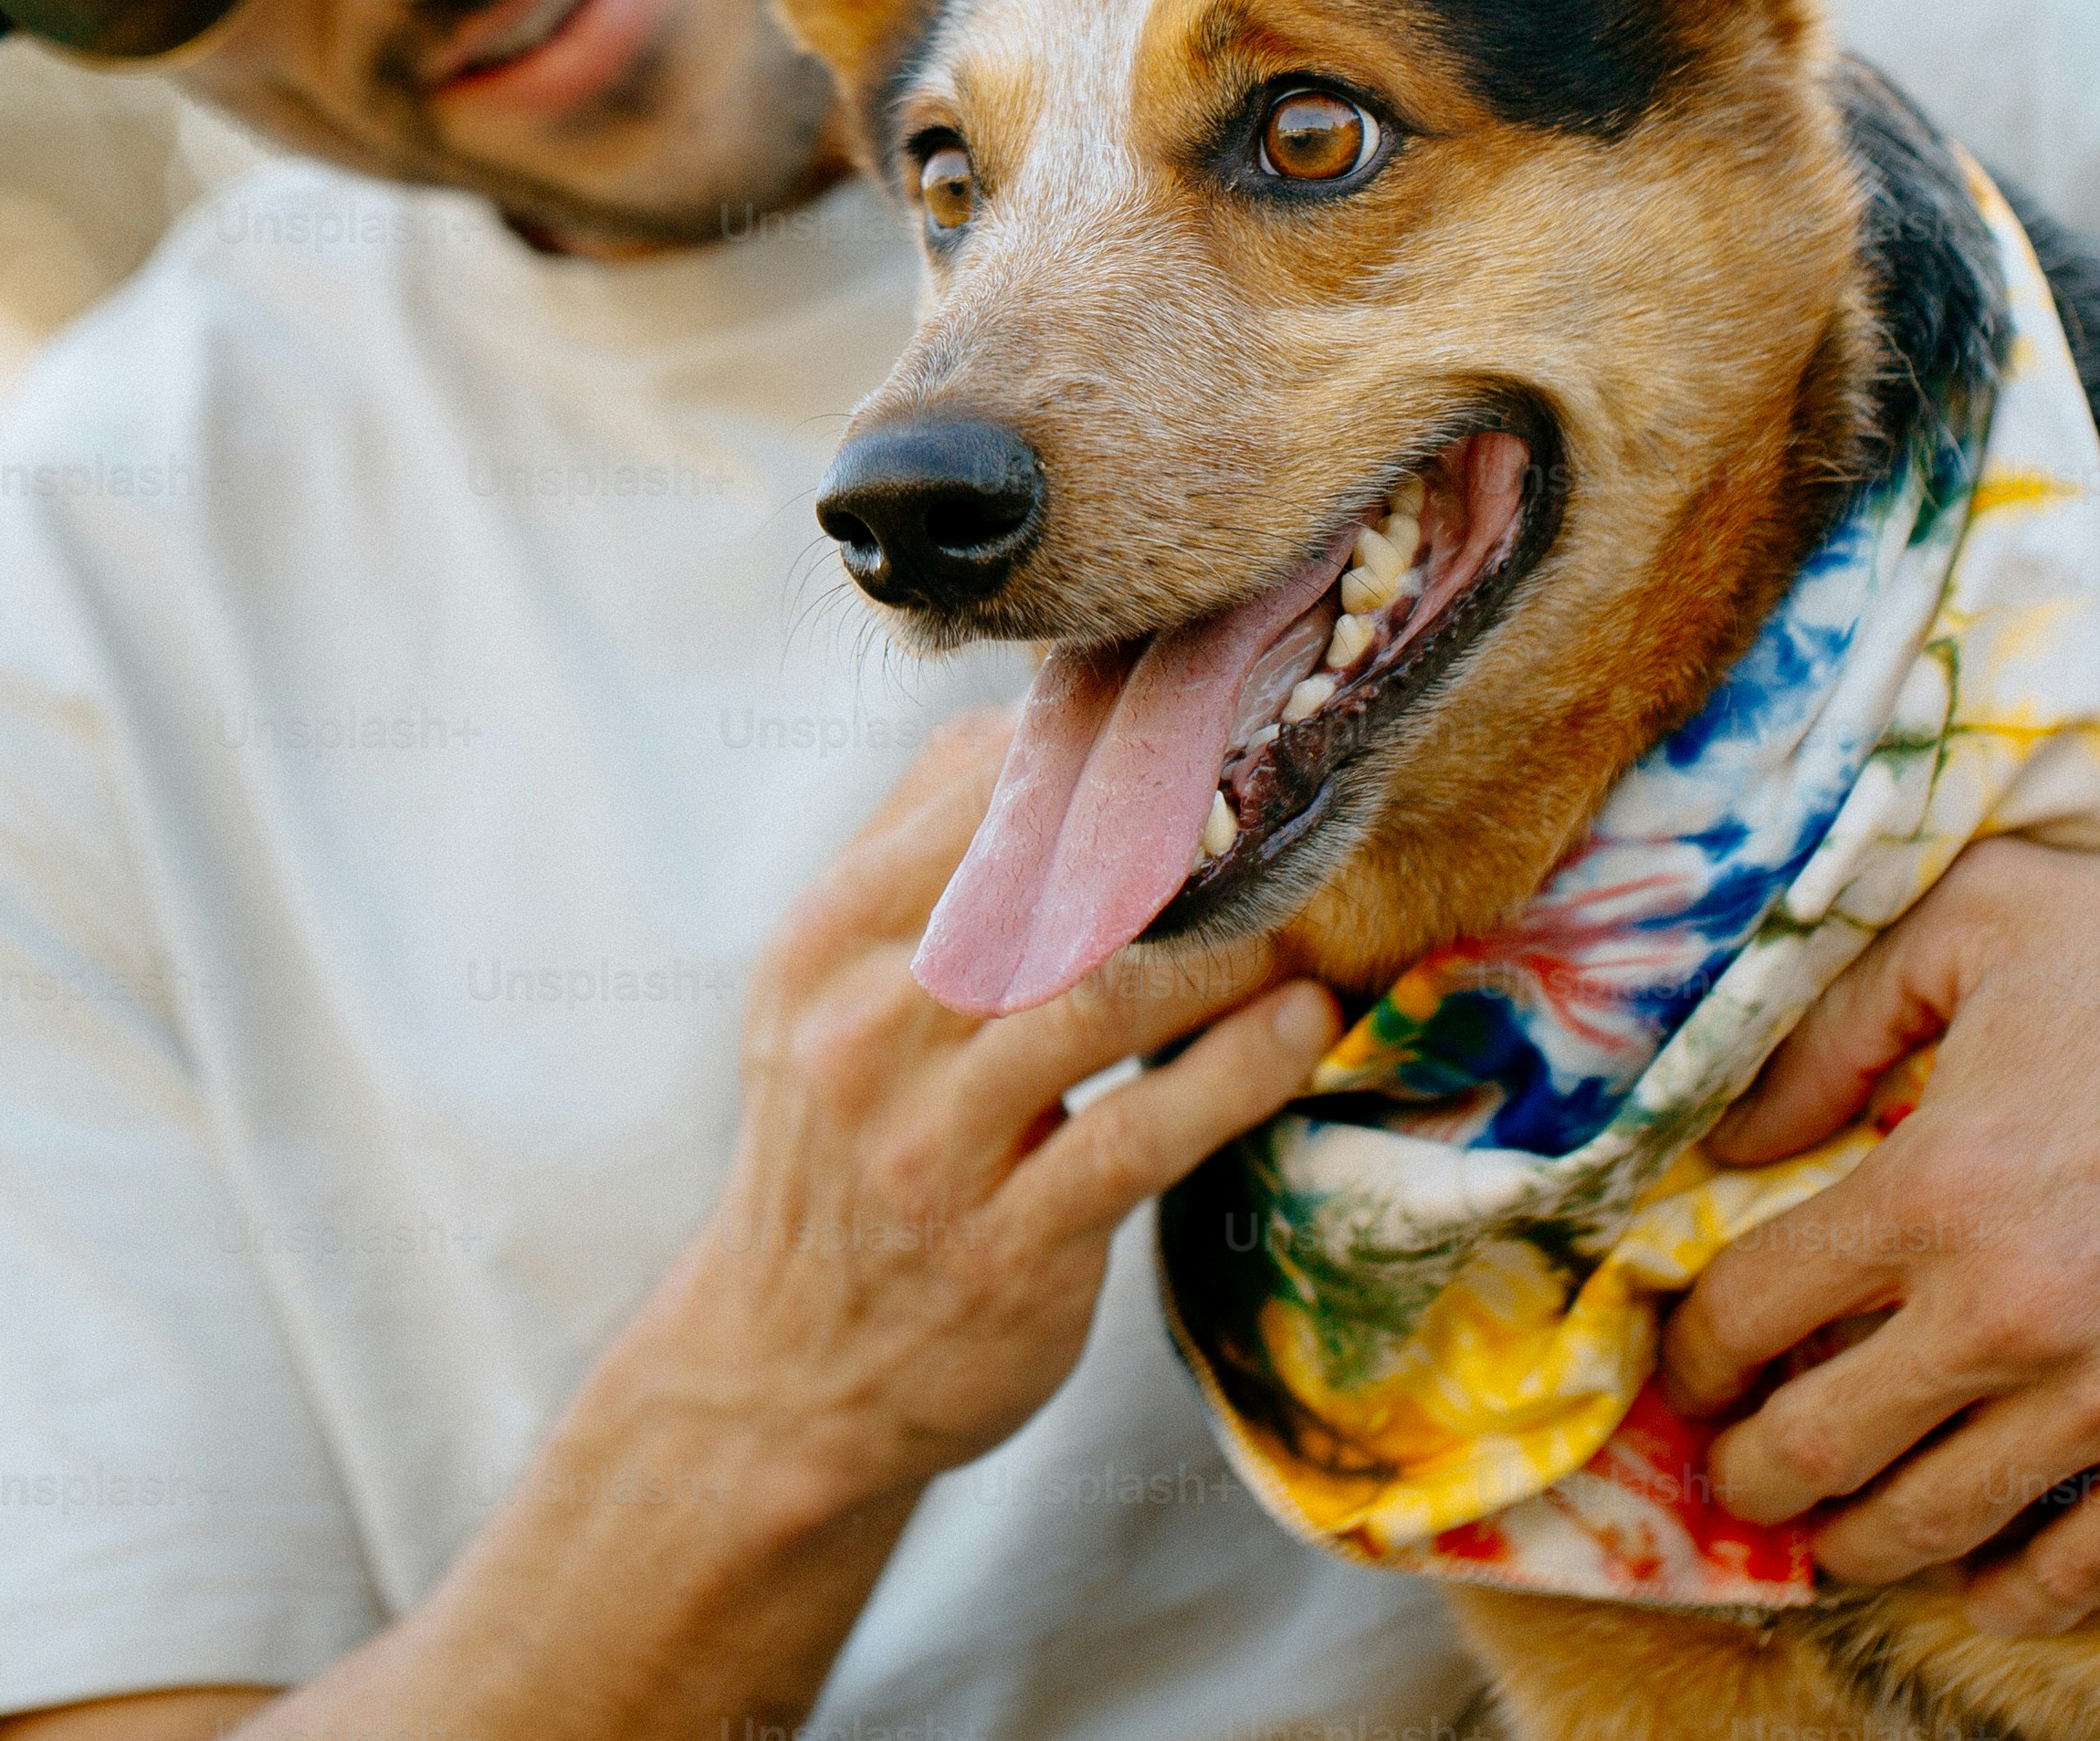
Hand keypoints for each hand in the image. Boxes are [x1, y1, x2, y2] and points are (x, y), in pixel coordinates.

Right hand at [617, 714, 1339, 1517]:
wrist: (785, 1375)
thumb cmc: (842, 1154)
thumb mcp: (828, 997)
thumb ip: (918, 862)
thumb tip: (1028, 723)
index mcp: (825, 947)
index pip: (972, 801)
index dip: (1104, 760)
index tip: (1209, 735)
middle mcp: (866, 1033)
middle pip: (1050, 888)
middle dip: (1185, 843)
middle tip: (1294, 806)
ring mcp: (932, 1145)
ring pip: (1109, 999)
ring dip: (1232, 948)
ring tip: (1315, 912)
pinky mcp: (1006, 1246)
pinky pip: (1142, 1133)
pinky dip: (1238, 1069)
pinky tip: (1301, 1024)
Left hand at [1653, 838, 2099, 1635]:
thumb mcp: (1994, 919)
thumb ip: (1835, 1019)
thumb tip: (1730, 1141)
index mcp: (1936, 1184)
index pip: (1748, 1313)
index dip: (1694, 1349)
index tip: (1693, 1361)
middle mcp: (2009, 1315)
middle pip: (1810, 1448)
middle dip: (1744, 1470)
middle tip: (1735, 1467)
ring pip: (1922, 1529)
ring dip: (1850, 1540)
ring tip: (1832, 1526)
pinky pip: (2068, 1576)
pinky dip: (2000, 1587)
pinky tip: (1976, 1562)